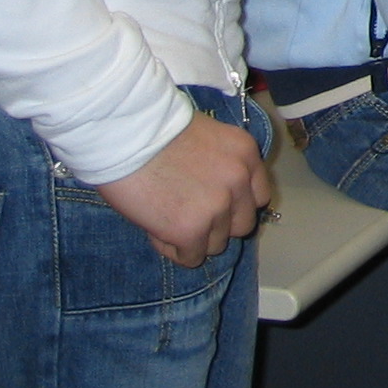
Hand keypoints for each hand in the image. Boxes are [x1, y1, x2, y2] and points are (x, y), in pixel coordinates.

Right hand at [94, 112, 270, 267]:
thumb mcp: (208, 137)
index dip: (237, 204)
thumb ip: (222, 165)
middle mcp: (239, 181)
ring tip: (168, 221)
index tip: (218, 205)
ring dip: (196, 238)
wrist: (128, 135)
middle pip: (242, 224)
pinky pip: (191, 257)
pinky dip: (175, 250)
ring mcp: (218, 208)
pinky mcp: (191, 230)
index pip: (259, 196)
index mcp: (246, 154)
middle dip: (219, 225)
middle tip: (191, 216)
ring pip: (217, 244)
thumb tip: (216, 193)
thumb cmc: (157, 130)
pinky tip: (157, 231)